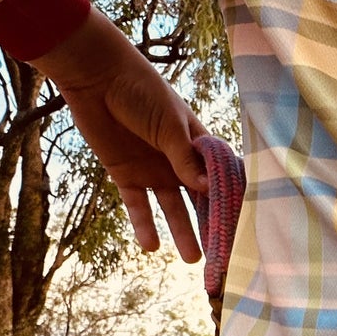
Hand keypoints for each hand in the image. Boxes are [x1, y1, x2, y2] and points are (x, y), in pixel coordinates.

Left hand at [33, 8, 208, 260]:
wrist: (96, 77)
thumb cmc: (141, 91)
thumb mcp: (170, 125)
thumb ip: (185, 159)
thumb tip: (207, 190)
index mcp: (196, 143)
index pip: (218, 177)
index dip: (228, 200)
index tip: (240, 225)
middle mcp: (177, 160)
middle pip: (197, 198)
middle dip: (209, 223)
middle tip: (221, 252)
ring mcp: (152, 168)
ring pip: (170, 206)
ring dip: (182, 231)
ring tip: (193, 258)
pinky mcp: (124, 174)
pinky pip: (136, 205)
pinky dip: (143, 225)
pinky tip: (151, 247)